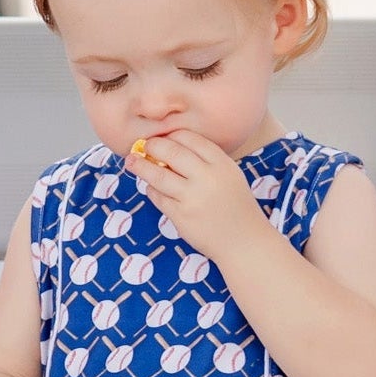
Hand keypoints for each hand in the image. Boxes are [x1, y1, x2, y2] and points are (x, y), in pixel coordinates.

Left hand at [127, 131, 270, 265]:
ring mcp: (192, 197)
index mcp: (221, 163)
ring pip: (158, 174)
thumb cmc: (235, 206)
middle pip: (171, 151)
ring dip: (140, 166)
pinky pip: (158, 197)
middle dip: (152, 145)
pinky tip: (152, 188)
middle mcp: (207, 177)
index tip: (162, 138)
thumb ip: (206, 161)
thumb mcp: (229, 175)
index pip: (189, 138)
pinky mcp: (181, 216)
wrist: (244, 241)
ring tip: (131, 162)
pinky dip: (152, 190)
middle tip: (144, 146)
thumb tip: (169, 148)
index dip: (171, 135)